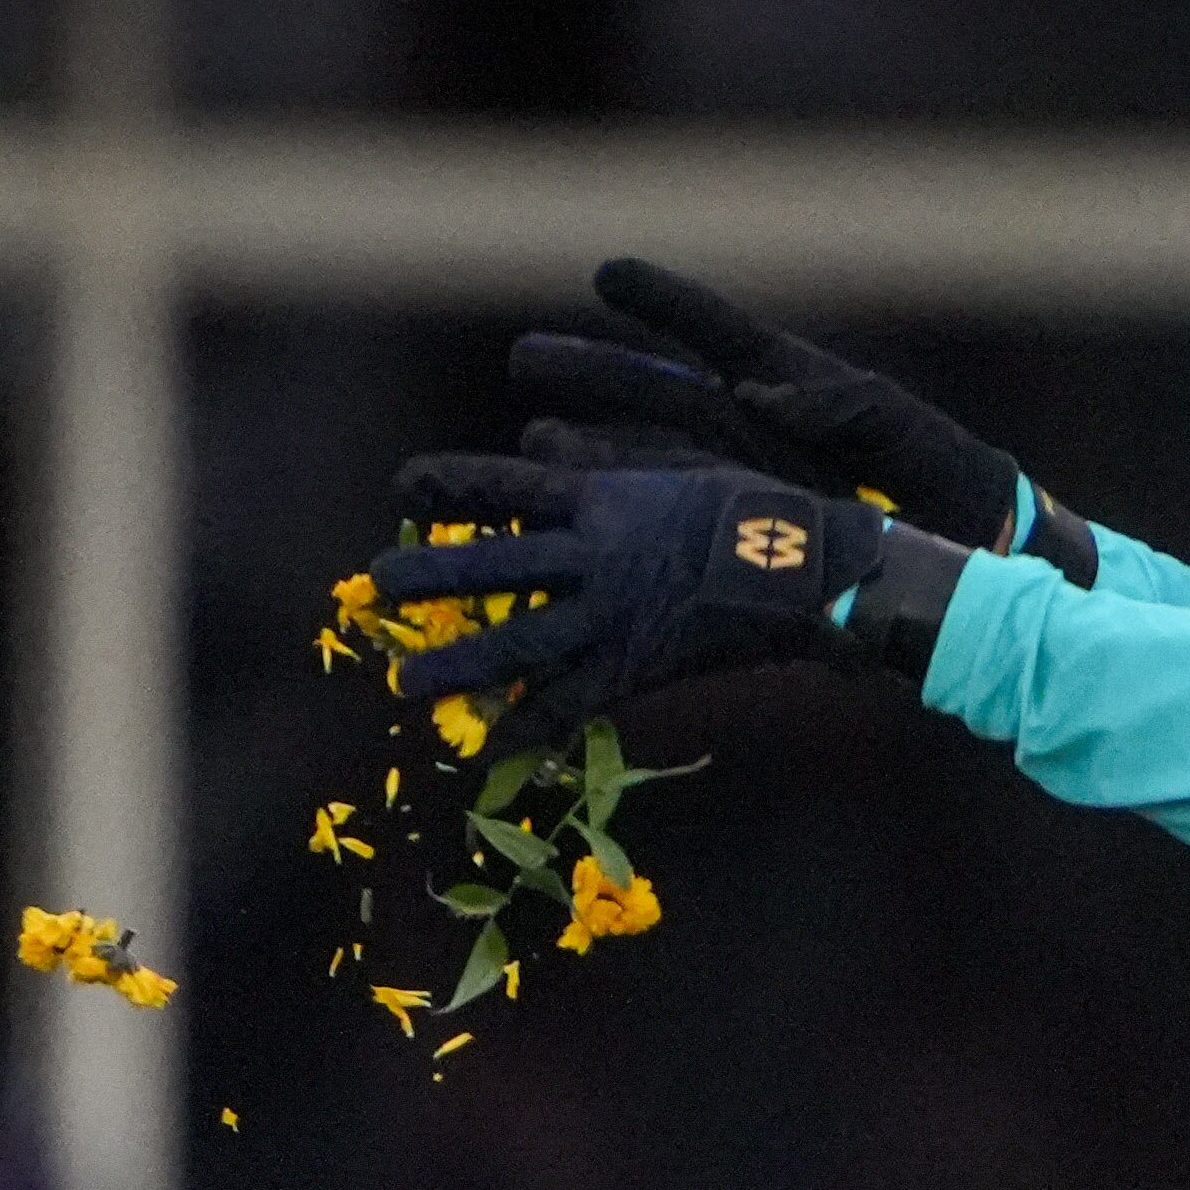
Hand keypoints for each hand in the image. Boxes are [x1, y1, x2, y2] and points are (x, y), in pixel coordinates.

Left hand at [369, 456, 909, 746]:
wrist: (809, 570)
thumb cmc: (759, 512)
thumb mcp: (677, 470)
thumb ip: (607, 466)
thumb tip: (543, 443)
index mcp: (603, 498)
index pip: (506, 486)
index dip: (450, 485)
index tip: (402, 484)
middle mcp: (594, 555)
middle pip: (494, 567)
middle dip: (432, 576)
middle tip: (380, 583)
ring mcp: (612, 615)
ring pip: (517, 645)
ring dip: (459, 668)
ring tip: (409, 685)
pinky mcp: (637, 667)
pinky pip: (572, 704)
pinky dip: (532, 726)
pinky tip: (492, 746)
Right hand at [509, 259, 1095, 579]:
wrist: (982, 560)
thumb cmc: (955, 485)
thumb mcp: (907, 440)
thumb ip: (846, 406)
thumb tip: (767, 389)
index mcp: (798, 385)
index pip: (718, 336)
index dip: (663, 306)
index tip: (605, 277)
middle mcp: (759, 427)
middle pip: (662, 394)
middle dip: (595, 377)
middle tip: (525, 360)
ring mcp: (747, 480)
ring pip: (654, 458)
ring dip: (593, 451)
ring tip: (532, 442)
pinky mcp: (749, 532)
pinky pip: (674, 517)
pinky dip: (628, 513)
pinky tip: (580, 514)